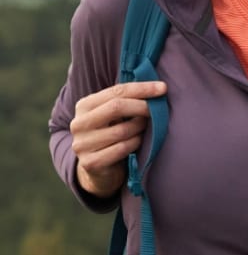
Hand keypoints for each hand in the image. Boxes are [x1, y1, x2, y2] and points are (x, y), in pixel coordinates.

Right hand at [70, 81, 166, 197]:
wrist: (98, 167)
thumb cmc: (111, 132)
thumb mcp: (113, 114)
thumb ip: (127, 99)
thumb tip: (157, 87)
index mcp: (84, 105)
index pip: (116, 91)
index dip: (142, 88)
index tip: (163, 88)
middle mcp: (78, 123)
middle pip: (116, 107)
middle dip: (141, 106)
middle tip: (157, 109)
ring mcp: (82, 144)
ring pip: (121, 130)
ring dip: (139, 127)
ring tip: (146, 127)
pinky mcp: (90, 163)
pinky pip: (121, 149)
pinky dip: (135, 143)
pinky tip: (139, 141)